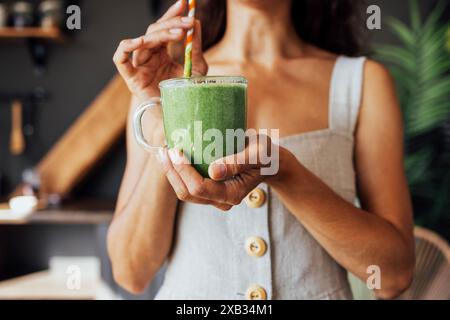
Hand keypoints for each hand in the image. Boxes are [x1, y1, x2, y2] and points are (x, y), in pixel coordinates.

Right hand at [113, 0, 207, 100]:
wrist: (178, 117)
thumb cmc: (184, 95)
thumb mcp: (195, 68)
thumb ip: (194, 48)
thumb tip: (196, 24)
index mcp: (161, 53)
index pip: (164, 28)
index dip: (173, 14)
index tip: (186, 3)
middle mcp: (148, 57)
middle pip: (154, 31)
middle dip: (172, 23)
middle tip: (188, 21)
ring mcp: (138, 66)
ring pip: (144, 41)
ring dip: (161, 34)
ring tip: (179, 33)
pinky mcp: (130, 78)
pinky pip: (120, 59)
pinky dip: (126, 48)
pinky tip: (140, 40)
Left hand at [159, 134, 287, 210]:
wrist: (268, 160)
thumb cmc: (264, 154)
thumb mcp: (256, 153)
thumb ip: (238, 162)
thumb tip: (214, 171)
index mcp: (233, 194)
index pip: (200, 188)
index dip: (184, 171)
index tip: (176, 150)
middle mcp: (222, 200)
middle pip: (187, 193)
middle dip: (172, 172)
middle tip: (164, 149)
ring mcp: (214, 198)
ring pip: (184, 191)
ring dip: (171, 173)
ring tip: (164, 152)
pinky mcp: (210, 191)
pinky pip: (187, 186)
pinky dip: (177, 172)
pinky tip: (172, 156)